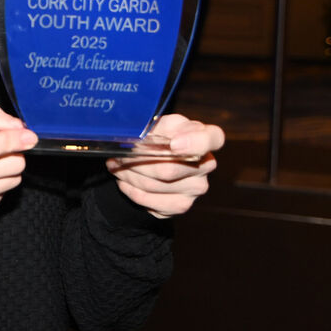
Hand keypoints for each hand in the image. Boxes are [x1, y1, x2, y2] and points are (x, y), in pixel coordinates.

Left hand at [106, 114, 224, 217]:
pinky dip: (131, 191)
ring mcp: (197, 187)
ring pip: (155, 185)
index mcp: (205, 138)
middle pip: (168, 168)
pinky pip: (150, 201)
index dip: (194, 142)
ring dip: (128, 175)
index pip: (213, 138)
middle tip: (119, 156)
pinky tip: (124, 182)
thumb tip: (143, 138)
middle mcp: (206, 164)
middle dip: (136, 162)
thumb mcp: (159, 125)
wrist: (152, 163)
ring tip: (116, 166)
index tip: (173, 144)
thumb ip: (157, 127)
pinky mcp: (182, 205)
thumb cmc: (158, 139)